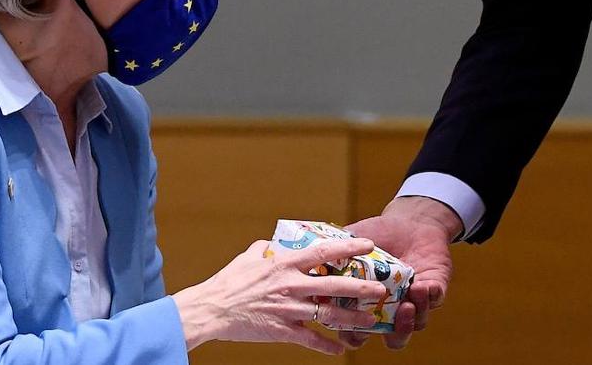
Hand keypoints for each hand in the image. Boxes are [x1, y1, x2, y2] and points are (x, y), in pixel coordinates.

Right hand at [173, 238, 389, 354]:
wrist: (210, 309)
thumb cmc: (229, 281)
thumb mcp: (249, 257)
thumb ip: (267, 248)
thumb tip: (274, 243)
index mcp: (285, 263)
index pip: (323, 252)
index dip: (347, 247)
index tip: (367, 243)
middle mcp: (291, 285)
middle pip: (333, 285)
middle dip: (360, 287)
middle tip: (381, 288)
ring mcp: (288, 309)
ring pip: (327, 315)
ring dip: (351, 318)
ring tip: (371, 319)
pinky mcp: (281, 330)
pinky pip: (309, 340)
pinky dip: (326, 346)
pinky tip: (340, 349)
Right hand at [340, 197, 459, 350]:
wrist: (409, 218)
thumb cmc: (379, 232)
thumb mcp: (351, 243)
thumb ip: (332, 256)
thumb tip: (309, 262)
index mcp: (369, 302)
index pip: (358, 330)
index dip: (355, 335)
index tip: (354, 328)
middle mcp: (392, 307)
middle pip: (393, 336)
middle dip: (395, 331)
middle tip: (391, 314)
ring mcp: (414, 300)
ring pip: (417, 323)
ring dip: (414, 316)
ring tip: (410, 296)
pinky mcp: (434, 289)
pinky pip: (435, 300)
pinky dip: (430, 297)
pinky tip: (423, 285)